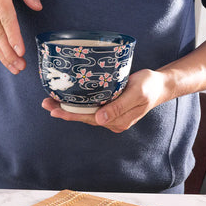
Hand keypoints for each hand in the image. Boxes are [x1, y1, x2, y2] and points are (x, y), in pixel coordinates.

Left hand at [42, 69, 171, 132]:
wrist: (159, 85)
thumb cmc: (149, 86)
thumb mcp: (137, 93)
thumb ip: (119, 107)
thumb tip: (99, 120)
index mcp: (118, 121)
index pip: (89, 118)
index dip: (71, 115)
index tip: (54, 111)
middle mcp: (112, 121)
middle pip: (84, 117)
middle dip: (64, 112)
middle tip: (46, 104)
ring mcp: (111, 115)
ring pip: (86, 113)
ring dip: (68, 108)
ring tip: (51, 102)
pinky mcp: (111, 108)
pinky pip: (91, 108)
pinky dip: (78, 104)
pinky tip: (68, 100)